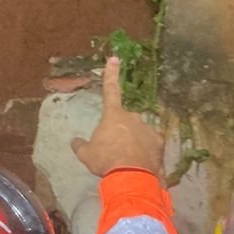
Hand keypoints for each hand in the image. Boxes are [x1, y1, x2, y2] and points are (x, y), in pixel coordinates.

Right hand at [71, 56, 164, 178]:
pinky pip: (151, 144)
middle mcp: (133, 117)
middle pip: (126, 120)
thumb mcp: (86, 154)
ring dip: (134, 142)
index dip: (111, 74)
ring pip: (139, 132)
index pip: (110, 90)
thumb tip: (74, 141)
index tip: (114, 58)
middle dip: (122, 131)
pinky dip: (146, 152)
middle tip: (116, 149)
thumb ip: (80, 146)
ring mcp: (148, 129)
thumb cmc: (105, 160)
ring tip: (128, 160)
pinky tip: (140, 164)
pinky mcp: (159, 142)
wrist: (131, 175)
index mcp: (113, 116)